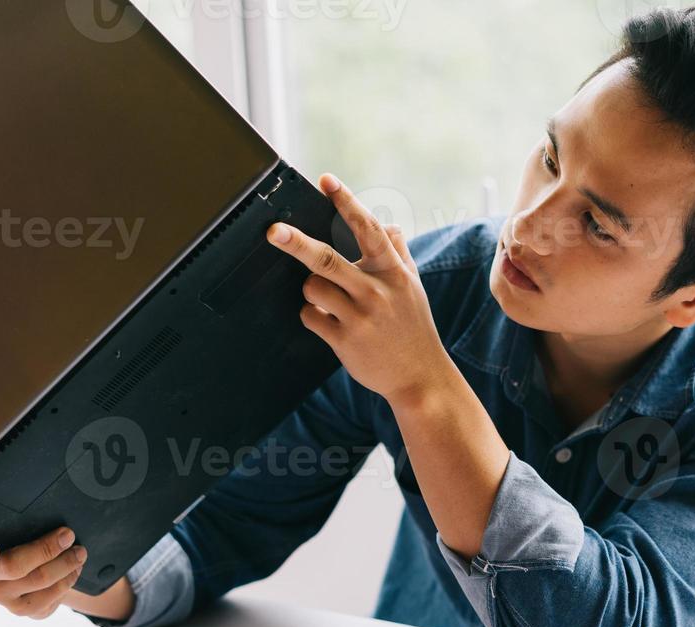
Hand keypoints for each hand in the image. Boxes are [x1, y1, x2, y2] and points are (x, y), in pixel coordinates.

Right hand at [0, 526, 114, 620]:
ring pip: (38, 582)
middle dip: (47, 549)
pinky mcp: (21, 611)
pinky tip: (74, 571)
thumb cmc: (16, 541)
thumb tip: (48, 508)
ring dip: (65, 565)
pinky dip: (67, 581)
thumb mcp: (10, 530)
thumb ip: (15, 523)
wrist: (26, 572)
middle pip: (14, 566)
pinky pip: (49, 598)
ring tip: (79, 552)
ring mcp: (0, 598)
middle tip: (68, 535)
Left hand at [266, 173, 447, 405]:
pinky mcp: (345, 341)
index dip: (346, 202)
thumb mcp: (413, 287)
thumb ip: (399, 254)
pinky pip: (310, 317)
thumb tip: (388, 226)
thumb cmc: (414, 328)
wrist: (420, 378)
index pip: (367, 229)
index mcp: (392, 272)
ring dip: (310, 290)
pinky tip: (328, 322)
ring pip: (313, 288)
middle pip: (327, 259)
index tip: (327, 181)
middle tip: (273, 231)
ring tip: (328, 300)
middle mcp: (376, 291)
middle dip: (296, 242)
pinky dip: (312, 315)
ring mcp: (360, 317)